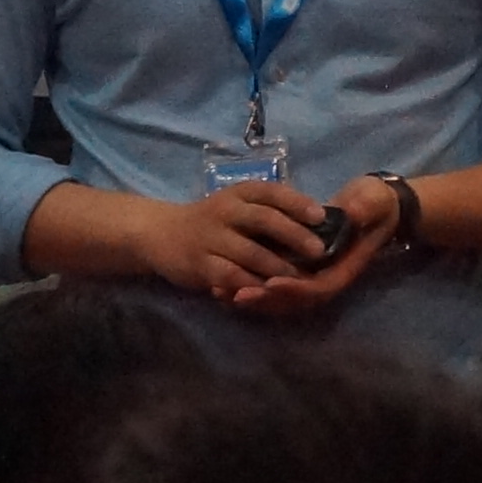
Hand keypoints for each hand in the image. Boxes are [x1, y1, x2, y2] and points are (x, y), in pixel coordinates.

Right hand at [141, 179, 372, 308]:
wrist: (161, 233)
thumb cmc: (213, 221)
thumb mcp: (236, 206)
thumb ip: (268, 212)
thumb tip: (317, 226)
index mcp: (239, 193)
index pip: (271, 191)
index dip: (297, 202)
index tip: (320, 216)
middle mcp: (225, 210)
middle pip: (264, 219)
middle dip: (294, 235)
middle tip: (318, 251)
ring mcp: (211, 237)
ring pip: (251, 252)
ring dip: (279, 266)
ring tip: (300, 278)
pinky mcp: (200, 263)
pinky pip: (231, 276)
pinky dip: (252, 284)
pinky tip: (268, 290)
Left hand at [206, 175, 398, 316]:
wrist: (374, 205)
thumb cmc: (374, 203)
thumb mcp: (372, 201)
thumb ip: (363, 208)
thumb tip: (351, 214)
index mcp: (344, 267)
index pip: (319, 287)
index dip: (295, 289)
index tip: (271, 283)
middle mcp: (325, 277)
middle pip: (294, 300)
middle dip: (266, 299)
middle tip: (236, 294)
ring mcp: (310, 275)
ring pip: (279, 297)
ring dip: (252, 297)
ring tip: (222, 291)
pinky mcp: (296, 268)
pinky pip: (271, 285)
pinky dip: (249, 286)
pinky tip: (222, 284)